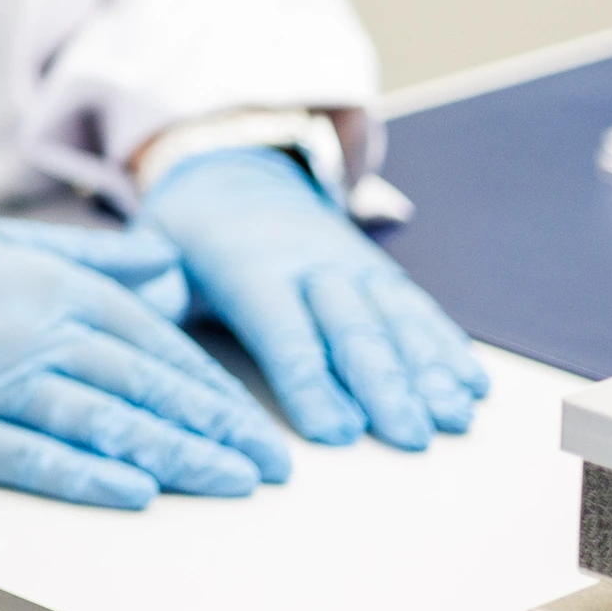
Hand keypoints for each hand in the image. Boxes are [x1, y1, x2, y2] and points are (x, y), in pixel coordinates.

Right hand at [0, 213, 293, 507]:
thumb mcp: (11, 238)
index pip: (155, 342)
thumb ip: (95, 257)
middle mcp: (38, 335)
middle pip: (144, 386)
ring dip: (174, 455)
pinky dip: (86, 476)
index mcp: (56, 287)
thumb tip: (164, 265)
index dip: (211, 388)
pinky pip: (33, 456)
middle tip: (265, 465)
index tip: (251, 421)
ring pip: (104, 423)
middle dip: (215, 428)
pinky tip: (134, 492)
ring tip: (226, 481)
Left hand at [141, 147, 487, 449]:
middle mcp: (310, 263)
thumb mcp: (156, 248)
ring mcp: (352, 266)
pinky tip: (472, 385)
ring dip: (428, 369)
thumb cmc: (188, 234)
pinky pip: (419, 309)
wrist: (235, 173)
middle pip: (352, 328)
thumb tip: (139, 307)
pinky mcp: (379, 273)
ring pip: (396, 319)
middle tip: (409, 436)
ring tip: (453, 417)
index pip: (283, 328)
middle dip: (384, 383)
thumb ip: (152, 285)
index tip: (334, 431)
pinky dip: (448, 346)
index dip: (310, 380)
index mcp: (249, 264)